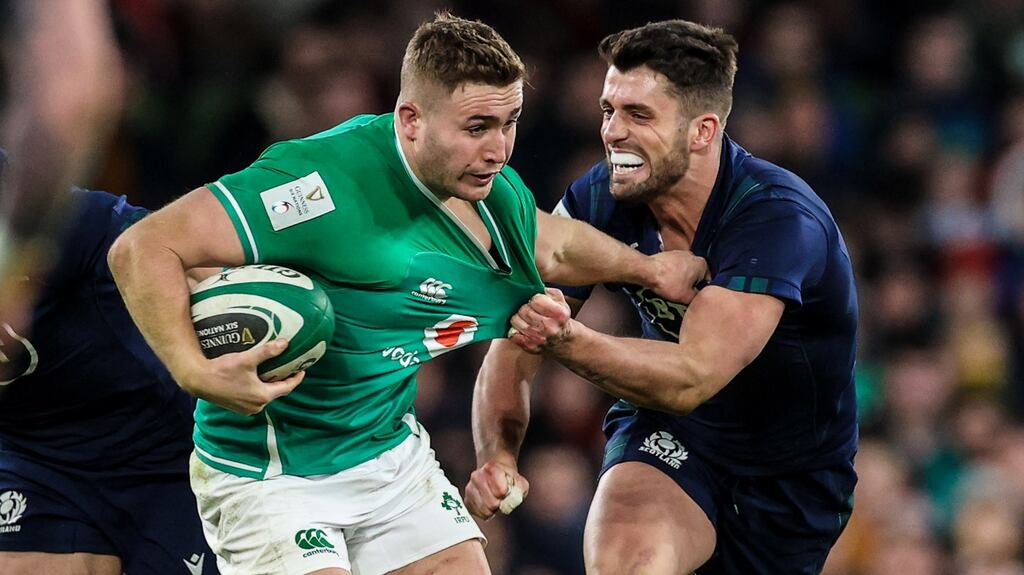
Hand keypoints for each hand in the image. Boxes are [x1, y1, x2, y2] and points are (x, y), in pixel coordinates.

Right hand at [180, 339, 303, 414]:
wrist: (198, 380)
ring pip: (264, 395)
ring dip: (269, 385)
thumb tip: (285, 343)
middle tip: (288, 368)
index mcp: (262, 396)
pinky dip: (258, 389)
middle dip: (283, 381)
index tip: (302, 370)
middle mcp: (256, 406)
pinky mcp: (237, 407)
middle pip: (276, 392)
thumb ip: (267, 352)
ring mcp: (246, 409)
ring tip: (273, 372)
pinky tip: (256, 378)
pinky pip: (254, 398)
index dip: (296, 378)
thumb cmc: (222, 370)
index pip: (287, 388)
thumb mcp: (247, 359)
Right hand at [465, 460, 529, 519]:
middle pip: (492, 503)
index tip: (506, 491)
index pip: (500, 490)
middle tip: (501, 498)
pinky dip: (485, 513)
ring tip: (495, 501)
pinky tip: (488, 505)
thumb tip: (514, 498)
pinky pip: (477, 513)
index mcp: (490, 468)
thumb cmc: (507, 478)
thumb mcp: (519, 479)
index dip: (506, 494)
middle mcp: (476, 476)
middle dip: (499, 503)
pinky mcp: (466, 500)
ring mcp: (469, 488)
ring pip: (484, 509)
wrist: (494, 473)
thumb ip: (520, 487)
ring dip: (492, 509)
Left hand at [507, 288, 572, 352]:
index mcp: (559, 314)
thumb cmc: (559, 318)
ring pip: (515, 321)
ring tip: (526, 319)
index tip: (537, 302)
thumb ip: (549, 292)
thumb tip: (534, 286)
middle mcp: (549, 327)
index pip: (535, 300)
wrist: (562, 340)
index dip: (535, 299)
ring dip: (518, 318)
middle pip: (524, 310)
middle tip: (530, 311)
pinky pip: (512, 334)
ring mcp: (539, 339)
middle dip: (525, 308)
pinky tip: (522, 328)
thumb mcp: (560, 301)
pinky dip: (515, 330)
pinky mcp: (530, 347)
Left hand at [646, 251, 708, 303]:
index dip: (700, 291)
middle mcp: (693, 255)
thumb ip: (697, 297)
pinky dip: (672, 274)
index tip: (693, 297)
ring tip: (672, 288)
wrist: (647, 270)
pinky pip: (674, 267)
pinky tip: (666, 281)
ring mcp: (680, 253)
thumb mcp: (687, 297)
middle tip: (682, 294)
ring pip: (684, 270)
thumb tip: (699, 298)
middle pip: (695, 275)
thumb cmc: (669, 282)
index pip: (706, 280)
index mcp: (702, 264)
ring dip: (680, 279)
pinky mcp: (668, 254)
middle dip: (690, 284)